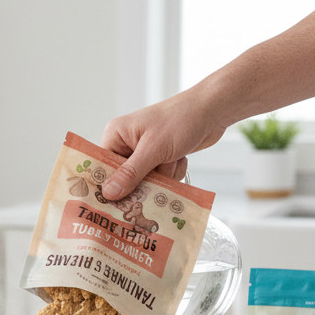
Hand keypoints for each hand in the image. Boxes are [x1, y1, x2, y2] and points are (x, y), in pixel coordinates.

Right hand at [99, 90, 229, 199]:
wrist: (212, 110)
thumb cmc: (180, 119)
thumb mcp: (153, 148)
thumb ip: (130, 173)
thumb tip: (108, 193)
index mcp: (117, 135)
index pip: (102, 166)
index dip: (107, 185)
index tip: (114, 203)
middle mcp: (127, 144)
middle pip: (125, 178)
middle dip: (143, 180)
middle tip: (155, 178)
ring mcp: (145, 152)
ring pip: (145, 181)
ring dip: (163, 175)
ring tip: (173, 158)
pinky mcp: (160, 158)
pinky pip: (160, 178)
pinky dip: (172, 172)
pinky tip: (180, 158)